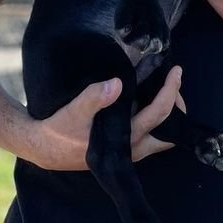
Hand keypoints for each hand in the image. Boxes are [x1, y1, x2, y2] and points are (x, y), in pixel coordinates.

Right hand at [30, 65, 183, 168]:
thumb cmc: (59, 129)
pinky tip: (147, 97)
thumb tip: (117, 83)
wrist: (45, 148)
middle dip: (177, 108)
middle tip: (174, 82)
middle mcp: (133, 149)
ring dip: (168, 114)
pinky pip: (150, 134)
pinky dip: (155, 116)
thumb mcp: (74, 110)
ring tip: (165, 88)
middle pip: (170, 132)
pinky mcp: (124, 148)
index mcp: (126, 140)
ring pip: (162, 136)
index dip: (170, 90)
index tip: (176, 71)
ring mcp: (130, 151)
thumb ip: (94, 97)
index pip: (159, 114)